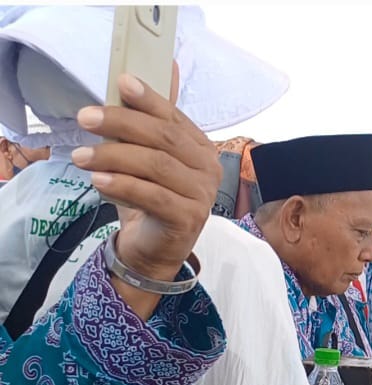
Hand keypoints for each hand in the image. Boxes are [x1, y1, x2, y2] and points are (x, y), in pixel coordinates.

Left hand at [74, 64, 220, 315]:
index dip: (149, 98)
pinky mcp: (189, 219)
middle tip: (87, 117)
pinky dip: (123, 186)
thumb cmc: (149, 197)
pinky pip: (153, 196)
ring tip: (81, 156)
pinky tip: (98, 181)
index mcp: (201, 148)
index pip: (174, 117)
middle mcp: (208, 169)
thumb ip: (153, 119)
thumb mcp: (148, 156)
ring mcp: (202, 195)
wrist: (155, 249)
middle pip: (165, 138)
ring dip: (115, 156)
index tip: (121, 82)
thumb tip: (165, 66)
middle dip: (123, 123)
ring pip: (157, 166)